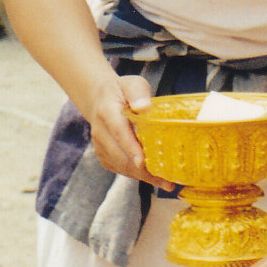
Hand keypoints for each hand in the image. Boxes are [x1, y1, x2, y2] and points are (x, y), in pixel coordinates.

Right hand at [81, 74, 173, 189]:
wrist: (100, 100)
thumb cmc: (121, 91)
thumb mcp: (131, 83)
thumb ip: (138, 92)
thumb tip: (144, 106)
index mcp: (107, 112)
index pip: (119, 132)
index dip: (131, 148)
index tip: (143, 162)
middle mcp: (100, 131)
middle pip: (121, 155)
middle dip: (144, 171)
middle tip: (167, 181)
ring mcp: (100, 146)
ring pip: (121, 166)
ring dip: (143, 177)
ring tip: (166, 183)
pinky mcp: (104, 156)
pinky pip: (121, 169)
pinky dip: (138, 175)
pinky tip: (155, 178)